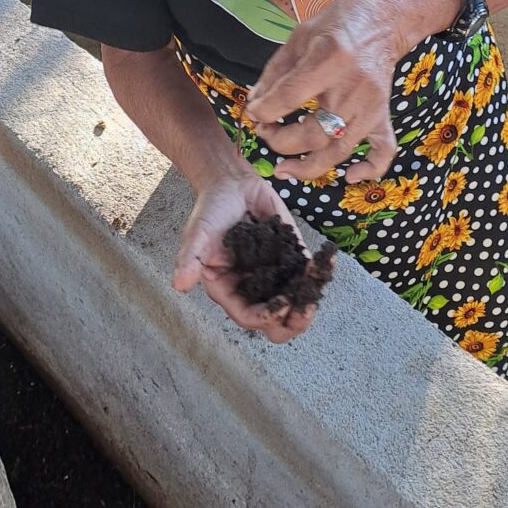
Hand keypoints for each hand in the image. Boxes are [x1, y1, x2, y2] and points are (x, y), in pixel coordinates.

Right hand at [172, 167, 318, 342]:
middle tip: (305, 308)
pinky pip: (308, 273)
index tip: (281, 305)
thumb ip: (190, 258)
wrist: (231, 183)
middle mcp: (253, 288)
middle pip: (276, 323)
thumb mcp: (198, 233)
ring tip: (318, 285)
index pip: (248, 316)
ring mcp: (275, 274)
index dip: (265, 317)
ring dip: (310, 299)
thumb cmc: (210, 209)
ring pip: (297, 302)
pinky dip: (320, 270)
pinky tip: (328, 260)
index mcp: (229, 289)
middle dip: (293, 321)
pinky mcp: (291, 256)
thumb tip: (179, 284)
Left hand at [245, 0, 404, 184]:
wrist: (384, 20)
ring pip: (339, 150)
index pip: (290, 97)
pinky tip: (350, 177)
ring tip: (284, 170)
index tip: (252, 113)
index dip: (264, 111)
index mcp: (330, 59)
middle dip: (280, 141)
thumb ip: (275, 73)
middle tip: (264, 132)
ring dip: (308, 166)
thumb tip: (255, 104)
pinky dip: (370, 169)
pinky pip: (383, 150)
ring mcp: (372, 105)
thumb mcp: (299, 37)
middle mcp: (353, 87)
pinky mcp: (384, 114)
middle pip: (313, 133)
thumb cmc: (338, 24)